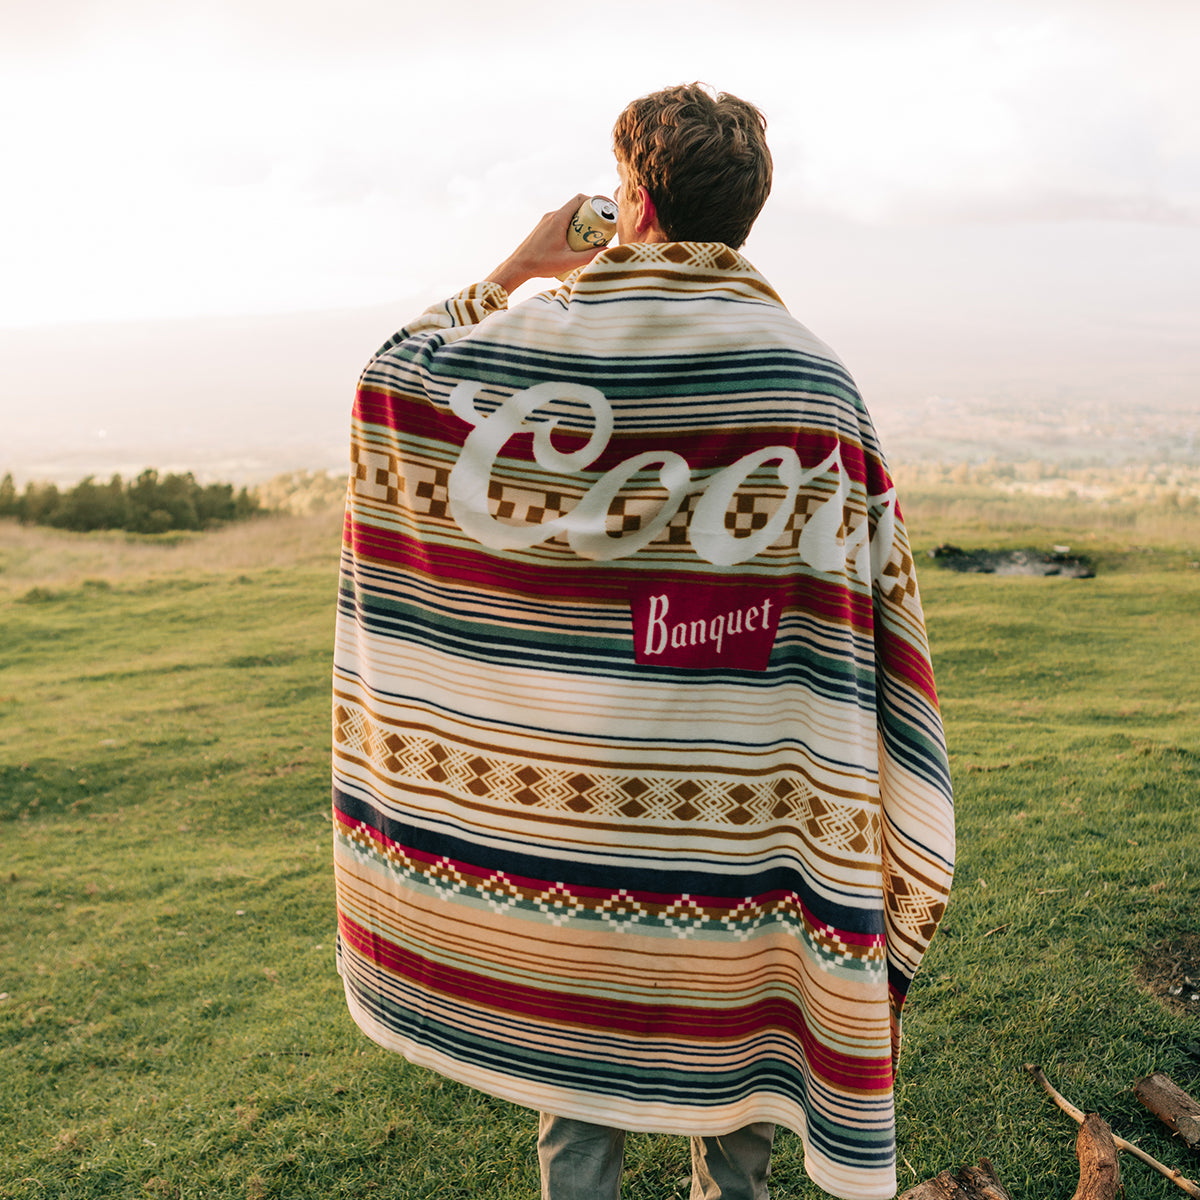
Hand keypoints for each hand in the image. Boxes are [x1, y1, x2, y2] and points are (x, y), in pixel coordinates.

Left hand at [486, 194, 602, 293]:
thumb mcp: (568, 262)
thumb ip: (589, 257)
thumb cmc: (541, 263)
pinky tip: (575, 240)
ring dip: (581, 221)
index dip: (594, 201)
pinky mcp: (543, 227)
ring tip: (590, 235)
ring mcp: (546, 221)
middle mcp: (552, 215)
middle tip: (601, 226)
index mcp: (558, 218)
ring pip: (568, 214)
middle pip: (576, 206)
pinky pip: (561, 220)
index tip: (604, 210)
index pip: (579, 199)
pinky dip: (571, 226)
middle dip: (590, 214)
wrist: (518, 266)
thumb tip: (607, 251)